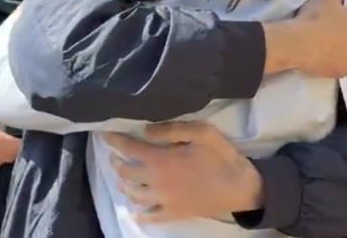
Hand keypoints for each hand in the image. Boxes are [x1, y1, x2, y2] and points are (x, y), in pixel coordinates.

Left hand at [104, 122, 262, 222]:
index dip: (115, 141)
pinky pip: (149, 216)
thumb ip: (172, 130)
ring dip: (124, 184)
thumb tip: (146, 131)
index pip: (130, 149)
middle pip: (126, 173)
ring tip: (122, 177)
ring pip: (133, 194)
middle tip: (115, 155)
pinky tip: (135, 209)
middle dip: (117, 162)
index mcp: (162, 160)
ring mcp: (164, 200)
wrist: (240, 188)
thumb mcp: (202, 133)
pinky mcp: (173, 213)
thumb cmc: (222, 156)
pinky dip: (138, 212)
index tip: (105, 135)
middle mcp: (157, 182)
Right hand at [296, 0, 346, 77]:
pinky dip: (330, 63)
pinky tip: (318, 59)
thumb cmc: (314, 16)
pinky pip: (337, 66)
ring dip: (335, 49)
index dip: (339, 10)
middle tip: (321, 29)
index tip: (326, 11)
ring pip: (344, 52)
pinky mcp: (342, 72)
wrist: (299, 43)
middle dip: (339, 32)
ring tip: (317, 45)